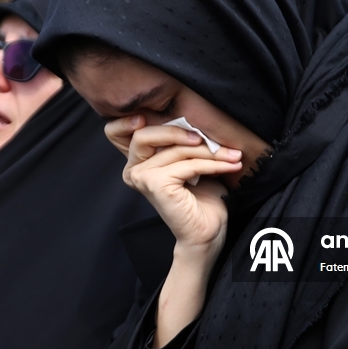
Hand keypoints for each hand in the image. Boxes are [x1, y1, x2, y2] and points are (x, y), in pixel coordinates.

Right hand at [106, 116, 242, 345]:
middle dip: (179, 132)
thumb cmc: (200, 198)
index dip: (125, 121)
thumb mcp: (189, 160)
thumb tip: (193, 120)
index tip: (147, 116)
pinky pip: (187, 164)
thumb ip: (181, 141)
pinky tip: (230, 165)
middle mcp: (133, 169)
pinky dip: (212, 163)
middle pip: (144, 133)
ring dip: (209, 151)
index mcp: (137, 161)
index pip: (115, 132)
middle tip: (209, 139)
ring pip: (175, 149)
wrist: (206, 233)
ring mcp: (141, 178)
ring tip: (232, 155)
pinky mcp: (155, 185)